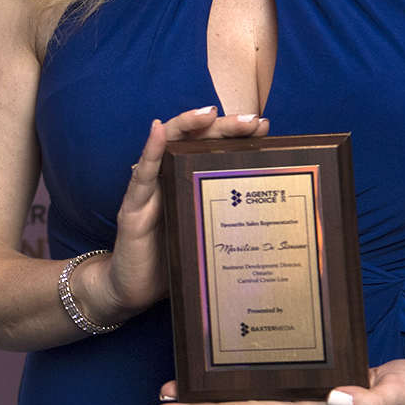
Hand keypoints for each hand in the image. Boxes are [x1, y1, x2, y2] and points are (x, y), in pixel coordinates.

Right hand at [74, 107, 268, 322]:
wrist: (130, 291)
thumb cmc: (171, 263)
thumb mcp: (207, 237)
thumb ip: (227, 221)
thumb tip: (274, 215)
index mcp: (188, 184)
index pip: (213, 149)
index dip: (236, 134)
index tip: (264, 126)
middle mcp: (168, 180)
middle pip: (195, 140)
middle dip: (224, 126)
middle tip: (251, 120)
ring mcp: (149, 191)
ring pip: (168, 147)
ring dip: (187, 125)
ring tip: (208, 113)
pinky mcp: (133, 209)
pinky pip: (142, 176)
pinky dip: (150, 151)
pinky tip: (157, 131)